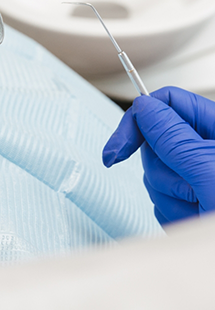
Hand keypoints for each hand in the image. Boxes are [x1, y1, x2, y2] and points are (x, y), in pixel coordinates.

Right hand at [103, 86, 214, 223]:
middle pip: (156, 143)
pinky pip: (162, 201)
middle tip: (190, 188)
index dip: (139, 120)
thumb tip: (144, 108)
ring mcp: (200, 177)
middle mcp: (208, 151)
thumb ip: (174, 137)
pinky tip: (196, 221)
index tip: (119, 148)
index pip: (168, 103)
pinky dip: (174, 214)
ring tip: (201, 209)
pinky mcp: (193, 202)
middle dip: (163, 171)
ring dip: (171, 197)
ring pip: (157, 176)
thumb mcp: (209, 170)